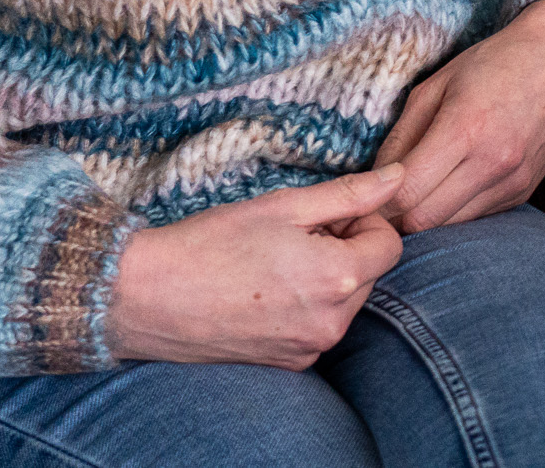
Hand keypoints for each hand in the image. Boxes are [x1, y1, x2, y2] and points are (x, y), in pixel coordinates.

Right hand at [107, 165, 407, 366]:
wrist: (145, 298)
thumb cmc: (212, 243)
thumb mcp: (285, 205)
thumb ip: (350, 194)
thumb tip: (399, 178)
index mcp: (337, 279)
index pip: (389, 245)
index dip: (363, 222)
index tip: (324, 217)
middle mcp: (330, 323)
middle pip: (369, 275)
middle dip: (344, 249)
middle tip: (294, 237)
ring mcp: (308, 350)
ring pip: (345, 303)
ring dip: (326, 278)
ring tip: (274, 264)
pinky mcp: (286, 365)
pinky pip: (318, 328)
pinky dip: (306, 307)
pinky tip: (264, 292)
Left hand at [374, 0, 544, 233]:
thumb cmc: (494, 63)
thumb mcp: (435, 85)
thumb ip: (401, 136)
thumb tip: (375, 181)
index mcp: (465, 128)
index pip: (407, 193)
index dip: (378, 201)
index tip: (368, 192)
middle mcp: (493, 161)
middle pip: (425, 221)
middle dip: (397, 215)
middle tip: (385, 198)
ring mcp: (512, 180)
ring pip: (450, 226)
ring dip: (426, 215)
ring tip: (418, 190)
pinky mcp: (522, 191)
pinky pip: (475, 218)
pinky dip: (455, 209)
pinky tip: (452, 183)